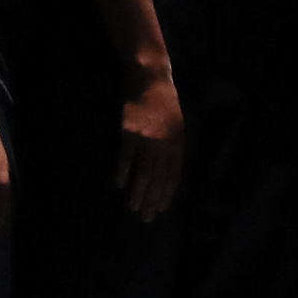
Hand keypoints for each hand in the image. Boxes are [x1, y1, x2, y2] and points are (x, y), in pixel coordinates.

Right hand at [117, 73, 186, 221]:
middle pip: (159, 178)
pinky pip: (126, 158)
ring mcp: (147, 139)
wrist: (150, 79)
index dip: (167, 194)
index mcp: (178, 142)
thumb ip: (173, 147)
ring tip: (133, 207)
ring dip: (138, 192)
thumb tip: (167, 171)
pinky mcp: (130, 132)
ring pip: (143, 172)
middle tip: (146, 217)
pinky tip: (119, 184)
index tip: (161, 209)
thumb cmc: (164, 103)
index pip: (174, 175)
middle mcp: (165, 144)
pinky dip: (123, 172)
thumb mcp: (176, 125)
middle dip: (153, 200)